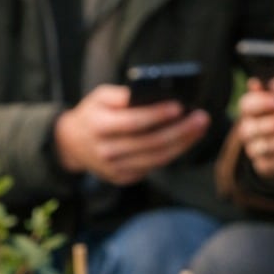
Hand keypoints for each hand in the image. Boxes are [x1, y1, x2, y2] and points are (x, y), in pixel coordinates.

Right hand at [53, 83, 209, 185]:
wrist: (72, 144)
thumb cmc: (93, 114)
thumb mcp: (100, 97)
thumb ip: (123, 95)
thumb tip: (154, 95)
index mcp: (98, 126)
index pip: (133, 122)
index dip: (158, 115)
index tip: (180, 106)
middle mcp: (106, 151)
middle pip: (151, 143)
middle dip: (180, 130)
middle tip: (201, 118)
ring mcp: (114, 169)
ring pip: (157, 158)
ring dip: (183, 143)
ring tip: (199, 127)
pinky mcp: (123, 178)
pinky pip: (153, 166)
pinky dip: (172, 153)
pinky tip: (185, 140)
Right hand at [235, 78, 273, 178]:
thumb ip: (269, 92)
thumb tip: (254, 82)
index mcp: (248, 110)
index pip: (245, 105)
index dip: (260, 103)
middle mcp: (246, 130)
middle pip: (249, 128)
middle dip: (270, 124)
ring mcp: (253, 149)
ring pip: (260, 147)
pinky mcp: (263, 165)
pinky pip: (269, 165)